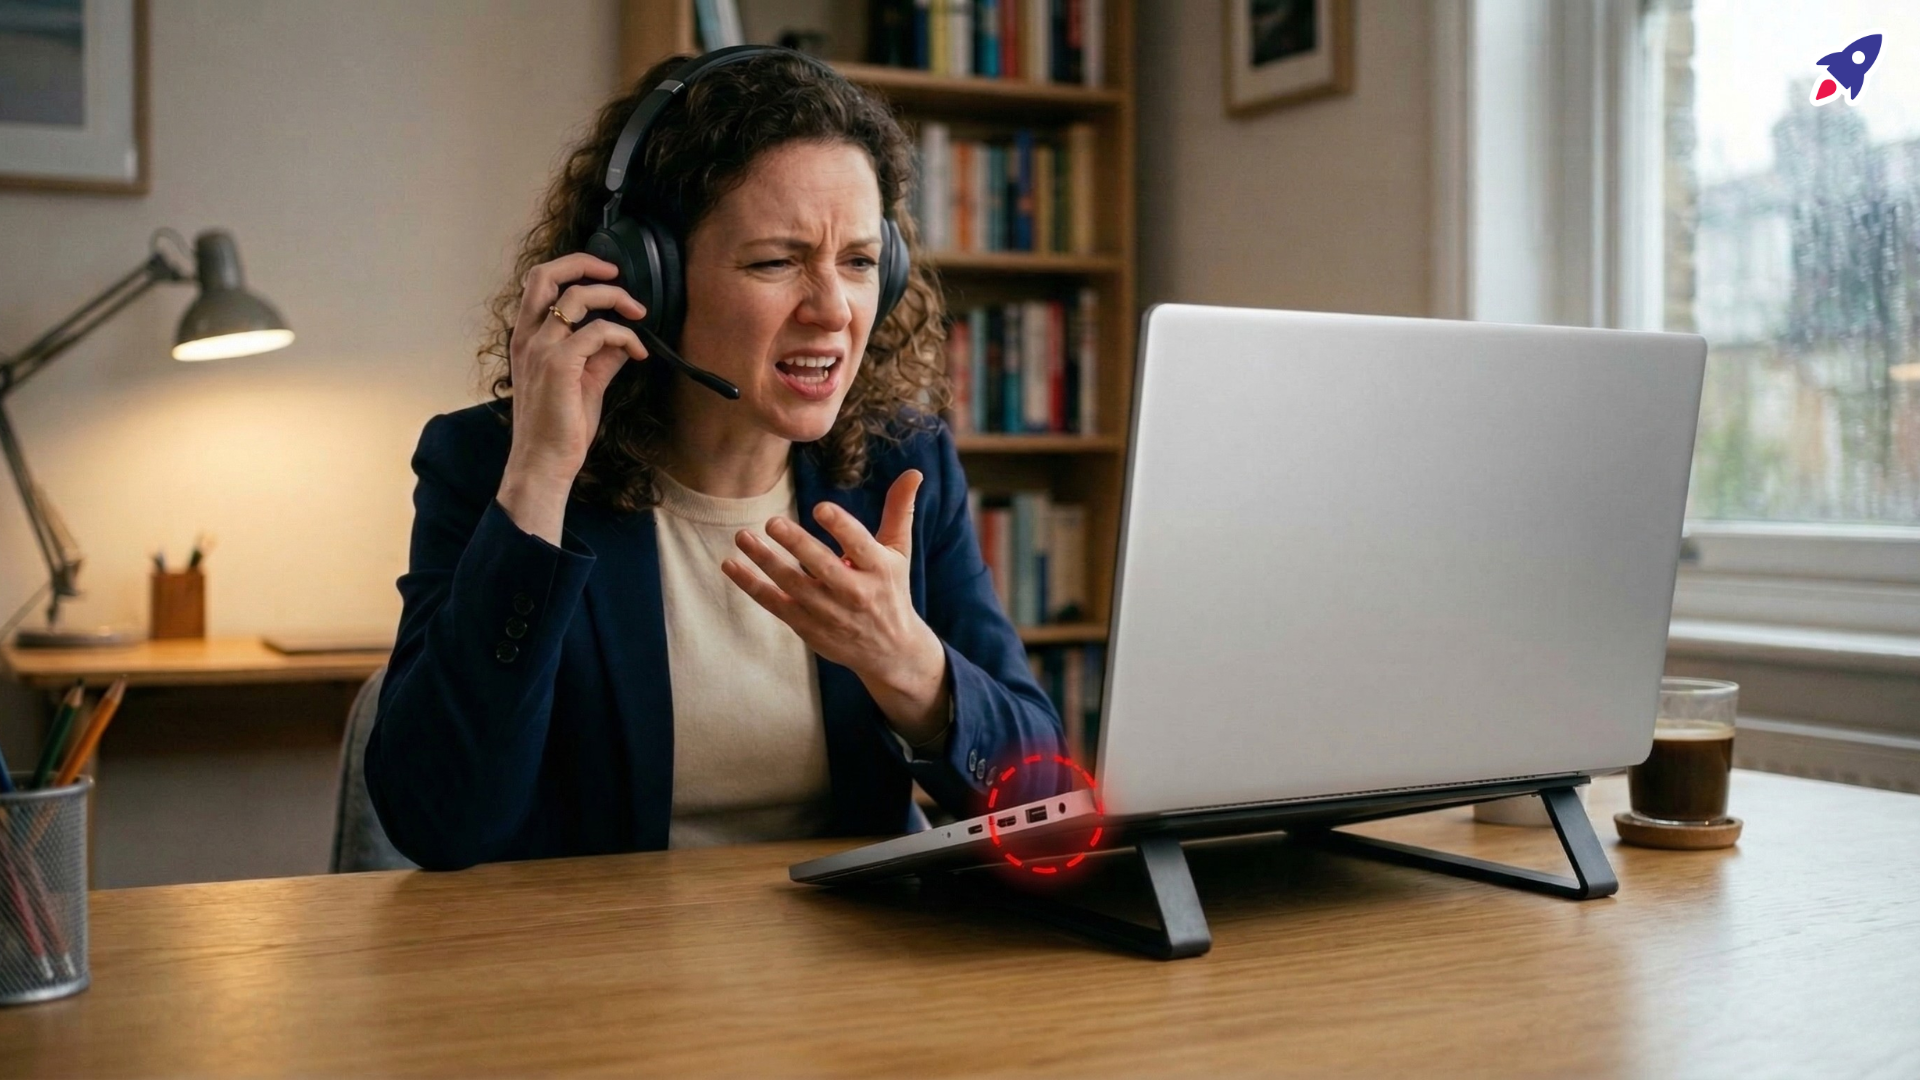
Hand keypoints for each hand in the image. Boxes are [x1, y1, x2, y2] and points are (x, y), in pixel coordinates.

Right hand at [497, 254, 648, 541]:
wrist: (543, 463)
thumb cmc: (559, 428)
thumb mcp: (583, 383)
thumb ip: (600, 356)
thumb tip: (623, 337)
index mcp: (527, 338)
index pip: (539, 283)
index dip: (572, 268)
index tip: (606, 276)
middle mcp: (528, 337)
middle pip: (546, 274)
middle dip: (586, 263)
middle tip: (619, 275)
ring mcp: (541, 349)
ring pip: (578, 298)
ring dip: (616, 300)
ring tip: (639, 316)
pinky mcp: (559, 365)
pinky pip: (598, 332)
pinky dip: (624, 336)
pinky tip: (637, 353)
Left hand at [722, 470, 949, 739]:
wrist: (891, 652)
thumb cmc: (891, 590)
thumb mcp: (898, 551)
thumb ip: (899, 510)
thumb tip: (913, 472)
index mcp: (879, 569)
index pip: (860, 545)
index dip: (841, 527)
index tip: (820, 508)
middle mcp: (855, 593)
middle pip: (823, 567)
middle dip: (797, 545)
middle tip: (773, 522)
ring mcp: (829, 613)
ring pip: (793, 585)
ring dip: (766, 561)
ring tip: (743, 537)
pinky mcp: (808, 627)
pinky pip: (775, 604)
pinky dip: (752, 586)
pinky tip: (732, 565)